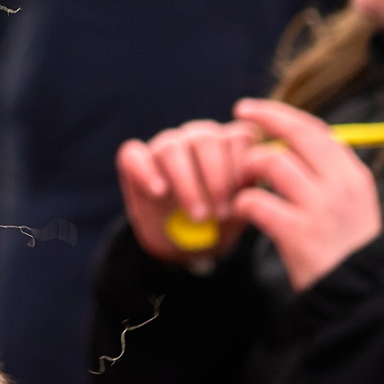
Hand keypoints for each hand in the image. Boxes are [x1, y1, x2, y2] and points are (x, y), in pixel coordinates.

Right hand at [118, 120, 254, 263]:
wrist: (182, 247)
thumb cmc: (216, 225)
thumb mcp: (238, 214)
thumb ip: (247, 196)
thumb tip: (250, 189)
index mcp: (228, 145)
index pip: (239, 136)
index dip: (241, 166)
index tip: (242, 198)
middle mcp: (197, 138)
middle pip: (206, 139)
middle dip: (216, 179)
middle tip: (220, 213)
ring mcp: (165, 146)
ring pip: (172, 147)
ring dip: (186, 183)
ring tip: (196, 215)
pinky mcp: (134, 160)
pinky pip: (133, 154)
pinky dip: (146, 172)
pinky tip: (159, 192)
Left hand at [230, 99, 382, 291]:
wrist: (360, 298)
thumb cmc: (348, 251)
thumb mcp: (354, 207)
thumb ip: (329, 177)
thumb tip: (292, 144)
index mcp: (353, 176)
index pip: (315, 129)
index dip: (281, 115)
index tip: (256, 111)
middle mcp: (339, 186)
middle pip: (294, 134)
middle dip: (263, 120)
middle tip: (236, 121)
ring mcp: (319, 208)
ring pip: (271, 161)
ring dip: (247, 168)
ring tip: (241, 182)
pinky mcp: (297, 233)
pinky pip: (255, 201)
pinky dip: (242, 203)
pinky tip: (242, 212)